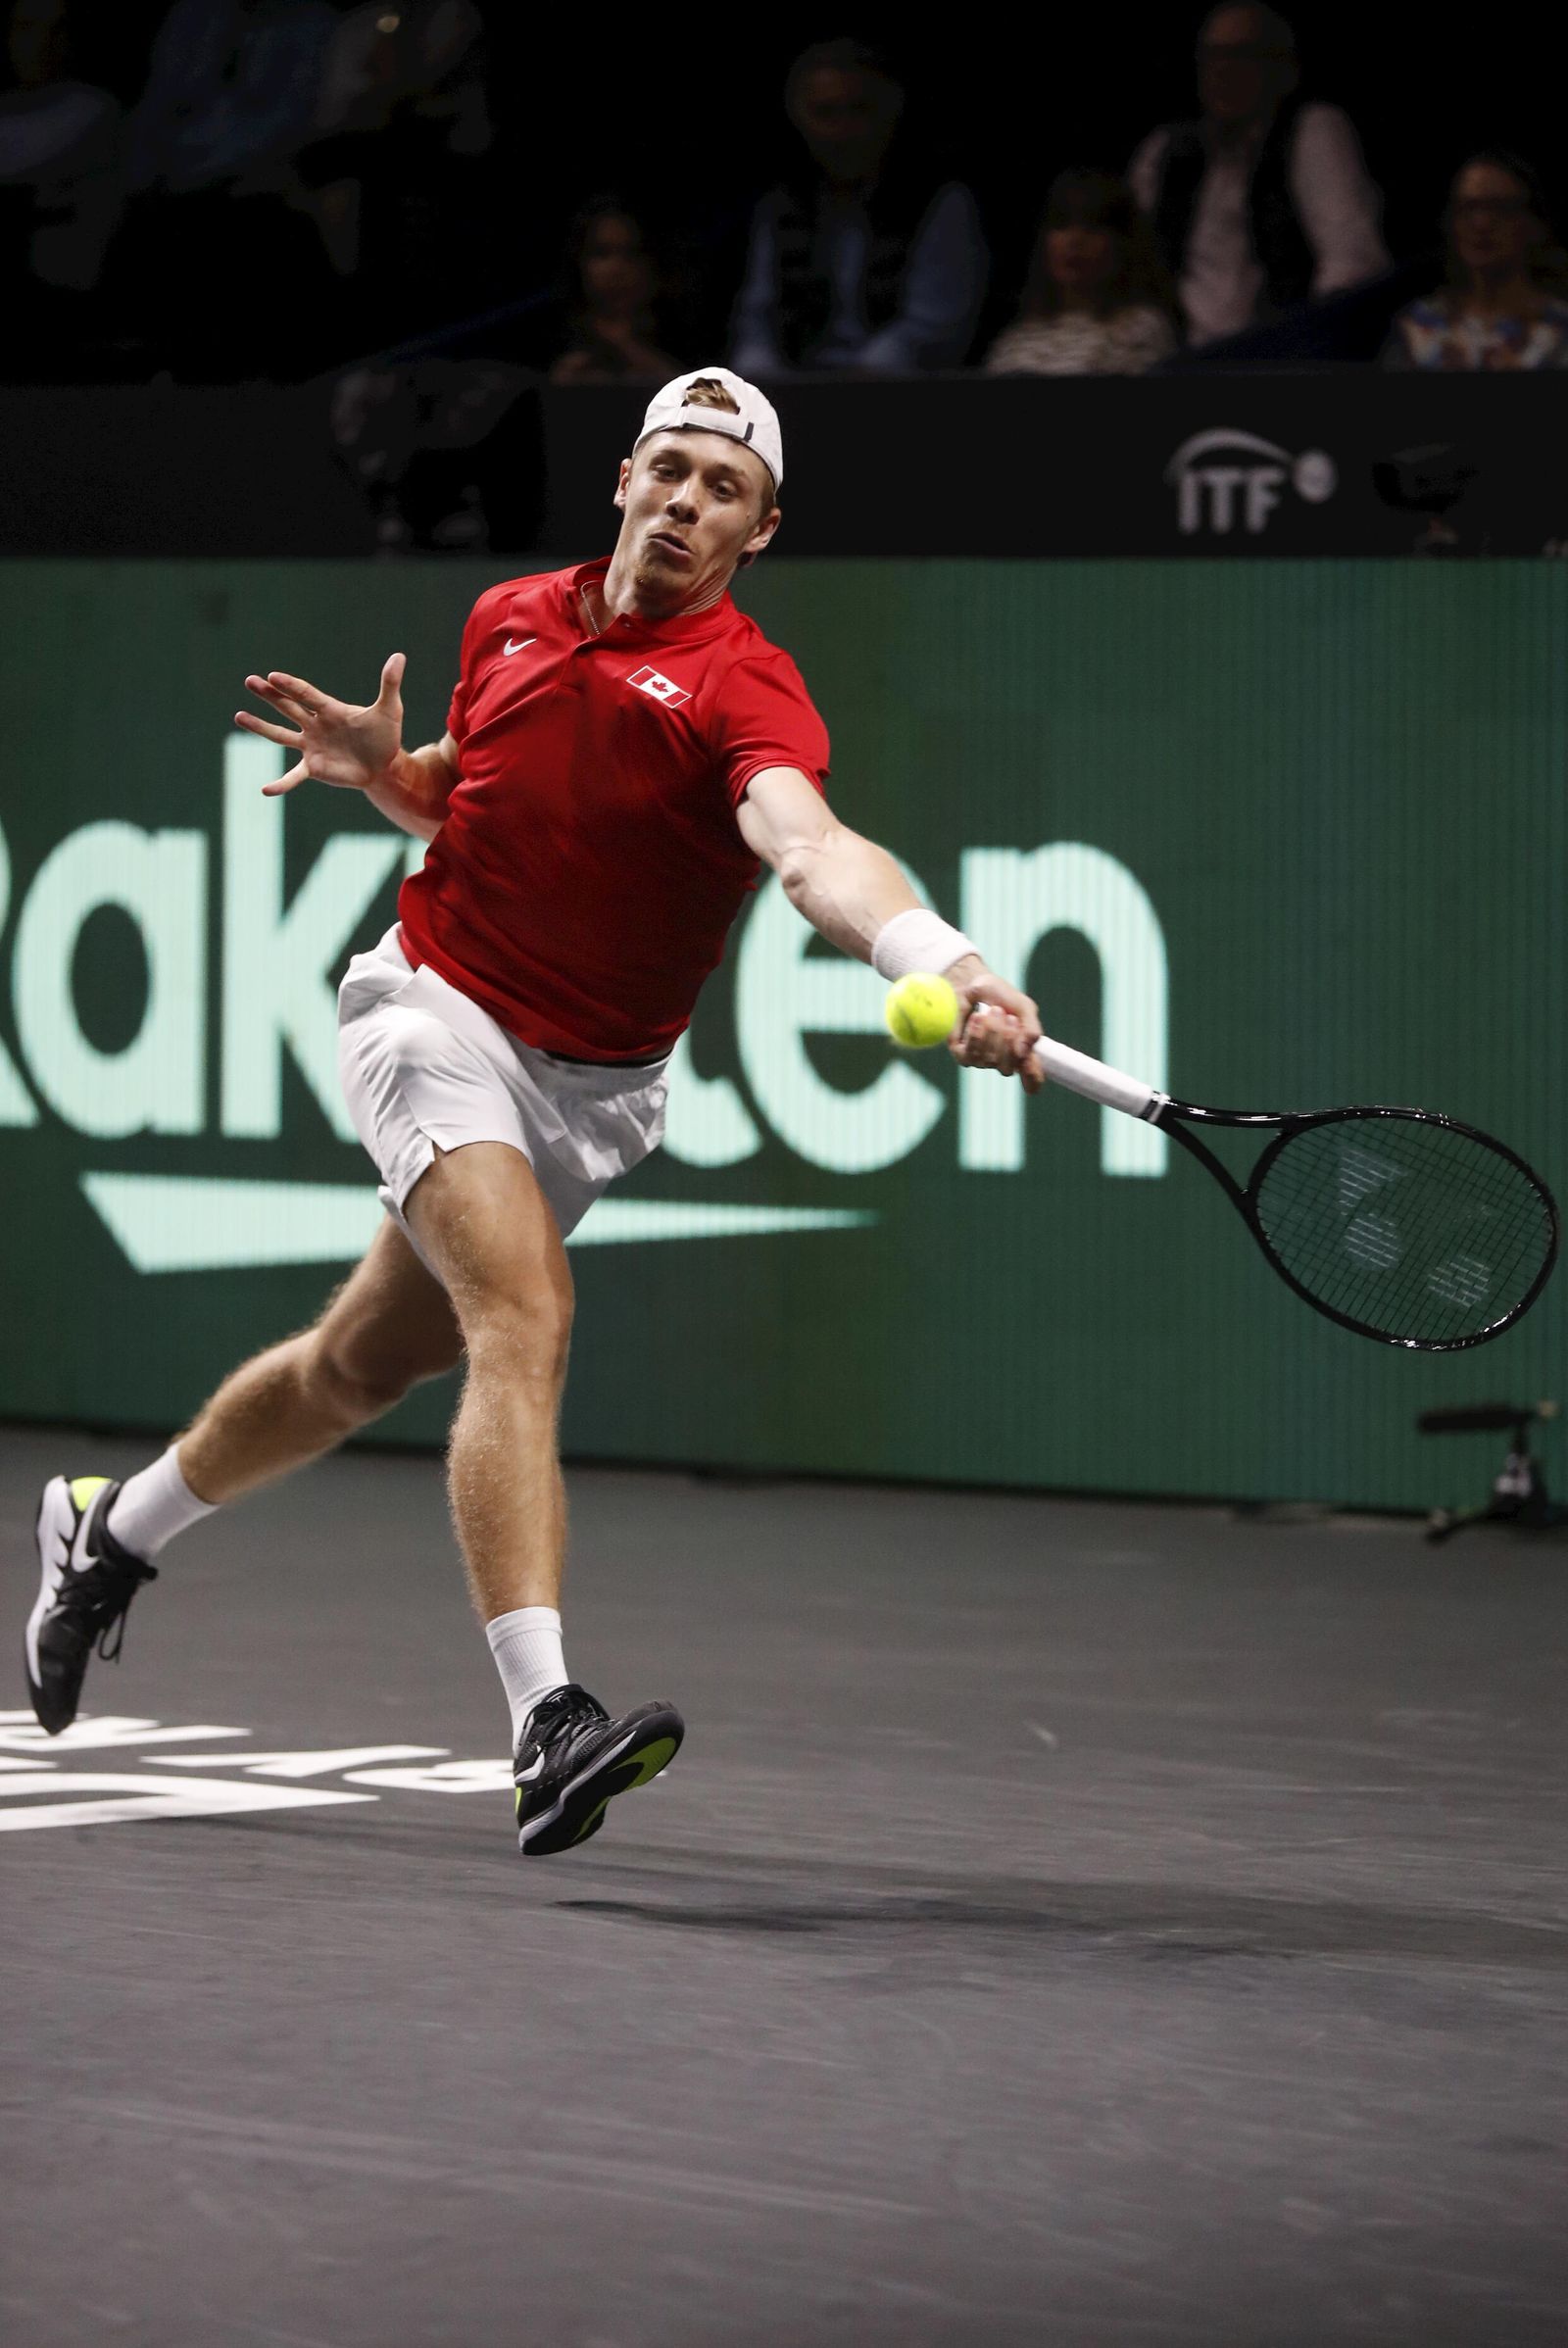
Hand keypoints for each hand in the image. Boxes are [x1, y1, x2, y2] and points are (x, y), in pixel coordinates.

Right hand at [235, 653, 405, 796]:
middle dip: (269, 695)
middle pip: (288, 707)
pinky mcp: (313, 767)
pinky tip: (265, 790)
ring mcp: (311, 746)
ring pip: (281, 735)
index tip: (272, 676)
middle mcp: (315, 725)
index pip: (306, 694)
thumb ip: (390, 684)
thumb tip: (399, 656)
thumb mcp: (389, 710)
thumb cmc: (385, 735)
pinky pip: (293, 776)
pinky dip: (281, 784)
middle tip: (250, 681)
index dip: (290, 686)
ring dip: (260, 727)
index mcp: (329, 709)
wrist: (384, 766)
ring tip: (239, 716)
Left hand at [946, 956, 1044, 1093]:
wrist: (972, 984)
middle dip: (1008, 1040)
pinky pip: (970, 1055)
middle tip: (1008, 1015)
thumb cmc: (999, 995)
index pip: (1031, 1078)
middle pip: (1008, 1068)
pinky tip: (976, 1017)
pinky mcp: (962, 1054)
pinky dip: (975, 1035)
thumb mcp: (1023, 1006)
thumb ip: (1030, 1028)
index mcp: (1022, 1051)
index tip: (1029, 1066)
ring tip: (992, 1009)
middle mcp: (1003, 1060)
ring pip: (989, 1060)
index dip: (1032, 1078)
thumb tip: (1024, 1052)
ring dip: (992, 1032)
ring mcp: (982, 1059)